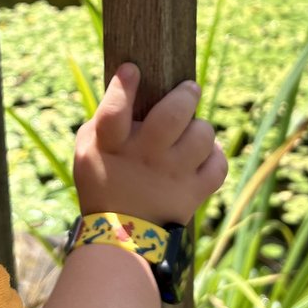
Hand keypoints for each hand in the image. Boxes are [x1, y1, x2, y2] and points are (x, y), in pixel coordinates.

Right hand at [73, 63, 226, 225]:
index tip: (133, 69)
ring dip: (201, 128)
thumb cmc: (103, 184)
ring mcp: (172, 175)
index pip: (115, 110)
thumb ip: (104, 121)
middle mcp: (145, 157)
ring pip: (202, 136)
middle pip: (173, 116)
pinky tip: (202, 156)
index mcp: (112, 145)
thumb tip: (125, 85)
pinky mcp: (194, 192)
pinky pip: (218, 163)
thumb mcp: (89, 151)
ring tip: (193, 131)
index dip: (124, 85)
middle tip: (190, 89)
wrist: (122, 239)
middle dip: (186, 95)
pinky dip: (214, 156)